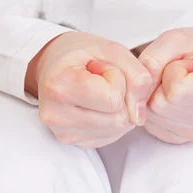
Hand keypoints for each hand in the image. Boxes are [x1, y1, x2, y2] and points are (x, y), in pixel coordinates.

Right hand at [26, 32, 152, 148]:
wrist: (53, 64)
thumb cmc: (82, 54)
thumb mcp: (113, 50)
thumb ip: (137, 77)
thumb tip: (139, 118)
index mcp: (60, 86)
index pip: (114, 98)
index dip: (118, 79)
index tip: (100, 67)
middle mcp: (56, 115)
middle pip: (119, 118)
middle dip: (121, 96)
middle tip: (100, 80)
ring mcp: (63, 133)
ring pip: (118, 128)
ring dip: (119, 109)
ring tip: (98, 91)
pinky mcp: (73, 142)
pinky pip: (112, 135)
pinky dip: (112, 119)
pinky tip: (96, 104)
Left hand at [137, 27, 192, 143]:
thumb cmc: (192, 49)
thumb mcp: (173, 40)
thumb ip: (152, 61)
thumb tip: (137, 99)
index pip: (177, 89)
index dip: (171, 71)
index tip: (185, 64)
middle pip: (162, 105)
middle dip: (160, 84)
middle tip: (178, 73)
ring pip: (153, 116)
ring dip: (155, 95)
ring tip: (176, 85)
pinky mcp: (183, 139)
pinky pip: (151, 125)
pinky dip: (153, 109)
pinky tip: (170, 98)